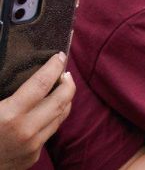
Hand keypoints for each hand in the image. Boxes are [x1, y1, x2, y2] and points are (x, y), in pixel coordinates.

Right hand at [0, 53, 74, 169]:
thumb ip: (1, 87)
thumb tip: (10, 70)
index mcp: (9, 115)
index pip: (41, 84)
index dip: (53, 67)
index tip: (59, 56)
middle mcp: (26, 130)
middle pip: (61, 100)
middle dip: (68, 82)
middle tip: (66, 71)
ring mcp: (32, 146)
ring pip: (60, 116)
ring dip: (65, 99)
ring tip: (62, 87)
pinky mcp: (33, 156)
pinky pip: (49, 132)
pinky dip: (52, 117)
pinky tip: (48, 110)